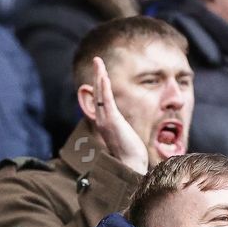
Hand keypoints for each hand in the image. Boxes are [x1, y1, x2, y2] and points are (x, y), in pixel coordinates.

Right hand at [87, 56, 148, 173]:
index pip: (100, 100)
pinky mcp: (112, 120)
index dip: (99, 86)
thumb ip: (122, 130)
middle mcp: (101, 120)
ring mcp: (105, 120)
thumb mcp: (125, 138)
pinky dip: (104, 87)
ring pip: (100, 93)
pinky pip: (106, 100)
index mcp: (104, 123)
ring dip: (99, 75)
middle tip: (97, 60)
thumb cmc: (130, 156)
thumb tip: (125, 128)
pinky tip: (104, 75)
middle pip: (97, 93)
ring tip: (98, 62)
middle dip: (97, 75)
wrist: (130, 166)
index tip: (100, 74)